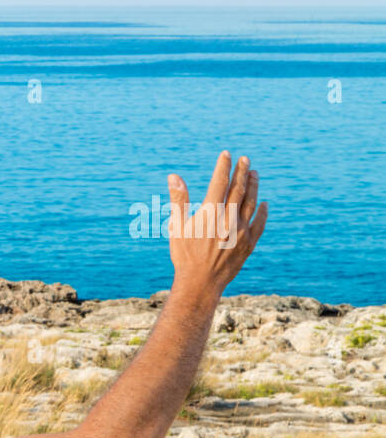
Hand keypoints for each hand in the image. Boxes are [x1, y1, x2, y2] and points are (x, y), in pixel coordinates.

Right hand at [167, 150, 267, 296]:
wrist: (200, 283)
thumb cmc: (184, 255)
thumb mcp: (177, 227)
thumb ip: (178, 200)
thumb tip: (174, 177)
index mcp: (210, 213)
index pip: (220, 182)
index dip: (223, 166)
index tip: (226, 154)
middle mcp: (229, 219)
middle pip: (239, 189)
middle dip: (242, 171)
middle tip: (245, 159)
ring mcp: (241, 231)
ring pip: (251, 203)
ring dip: (253, 187)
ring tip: (255, 174)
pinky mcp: (248, 244)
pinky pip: (259, 224)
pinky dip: (262, 212)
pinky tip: (264, 204)